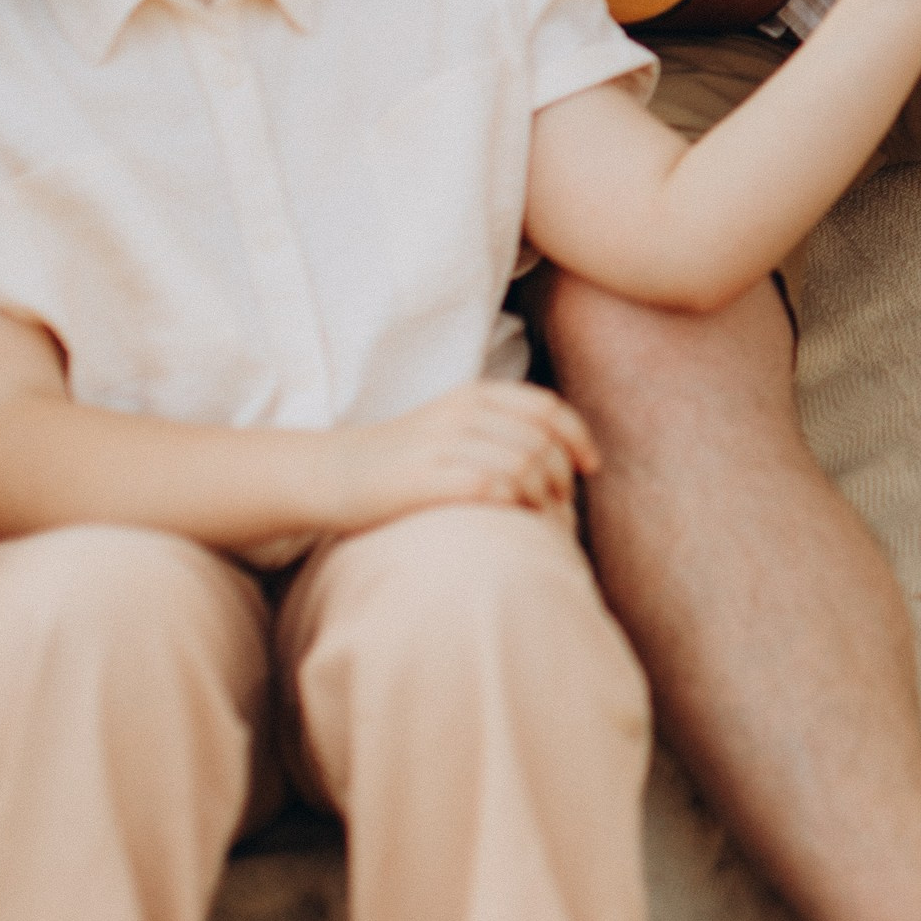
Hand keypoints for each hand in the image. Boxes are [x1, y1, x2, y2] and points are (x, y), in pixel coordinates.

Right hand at [322, 382, 596, 534]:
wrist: (331, 474)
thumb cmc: (398, 459)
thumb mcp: (449, 425)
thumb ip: (495, 427)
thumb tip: (552, 454)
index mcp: (472, 396)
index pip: (546, 408)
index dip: (577, 437)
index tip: (589, 467)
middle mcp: (460, 413)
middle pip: (542, 440)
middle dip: (563, 476)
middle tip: (561, 506)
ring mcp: (443, 444)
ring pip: (524, 464)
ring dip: (543, 497)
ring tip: (538, 520)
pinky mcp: (426, 479)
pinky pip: (493, 487)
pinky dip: (515, 507)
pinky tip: (511, 524)